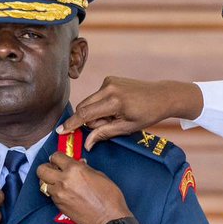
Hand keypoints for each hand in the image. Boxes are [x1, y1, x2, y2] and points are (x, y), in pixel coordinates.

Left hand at [34, 153, 129, 223]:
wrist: (109, 219)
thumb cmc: (109, 197)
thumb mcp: (100, 175)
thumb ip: (85, 168)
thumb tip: (79, 164)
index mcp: (75, 169)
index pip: (55, 156)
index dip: (57, 157)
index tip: (59, 160)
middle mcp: (63, 181)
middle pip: (41, 170)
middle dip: (46, 168)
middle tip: (54, 170)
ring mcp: (59, 194)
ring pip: (43, 184)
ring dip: (49, 181)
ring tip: (58, 182)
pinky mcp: (59, 206)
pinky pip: (50, 195)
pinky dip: (54, 192)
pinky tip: (64, 193)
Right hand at [59, 77, 203, 150]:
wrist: (161, 96)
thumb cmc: (147, 114)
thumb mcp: (126, 128)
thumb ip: (104, 134)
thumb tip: (86, 143)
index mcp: (114, 101)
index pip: (85, 114)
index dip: (72, 124)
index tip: (60, 131)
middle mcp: (108, 88)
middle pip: (84, 107)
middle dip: (89, 120)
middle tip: (107, 126)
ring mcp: (108, 81)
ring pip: (89, 102)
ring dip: (96, 113)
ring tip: (115, 116)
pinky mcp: (109, 79)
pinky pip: (96, 96)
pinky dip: (101, 105)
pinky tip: (116, 108)